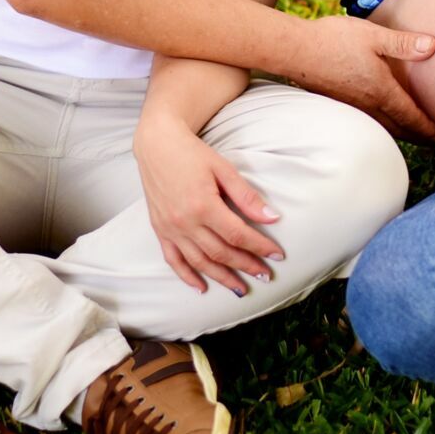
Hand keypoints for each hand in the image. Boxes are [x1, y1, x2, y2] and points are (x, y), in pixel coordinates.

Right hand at [133, 117, 283, 294]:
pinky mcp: (160, 230)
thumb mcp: (224, 169)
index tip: (277, 255)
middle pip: (221, 252)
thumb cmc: (192, 154)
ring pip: (199, 262)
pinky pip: (173, 260)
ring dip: (222, 278)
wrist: (157, 145)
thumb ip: (247, 196)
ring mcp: (170, 228)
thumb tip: (272, 218)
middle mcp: (184, 222)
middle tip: (265, 275)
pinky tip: (202, 287)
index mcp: (203, 205)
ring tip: (241, 289)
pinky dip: (187, 276)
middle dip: (246, 265)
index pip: (238, 235)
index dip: (260, 247)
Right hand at [290, 15, 434, 142]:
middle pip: (398, 128)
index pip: (410, 116)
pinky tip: (381, 119)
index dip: (428, 128)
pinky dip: (382, 126)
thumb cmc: (333, 40)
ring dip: (400, 132)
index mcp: (381, 90)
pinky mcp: (339, 103)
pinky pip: (368, 121)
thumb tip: (433, 46)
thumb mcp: (373, 36)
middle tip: (433, 142)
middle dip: (418, 136)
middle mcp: (368, 104)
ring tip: (412, 134)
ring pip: (382, 127)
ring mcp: (352, 106)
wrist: (294, 50)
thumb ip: (403, 44)